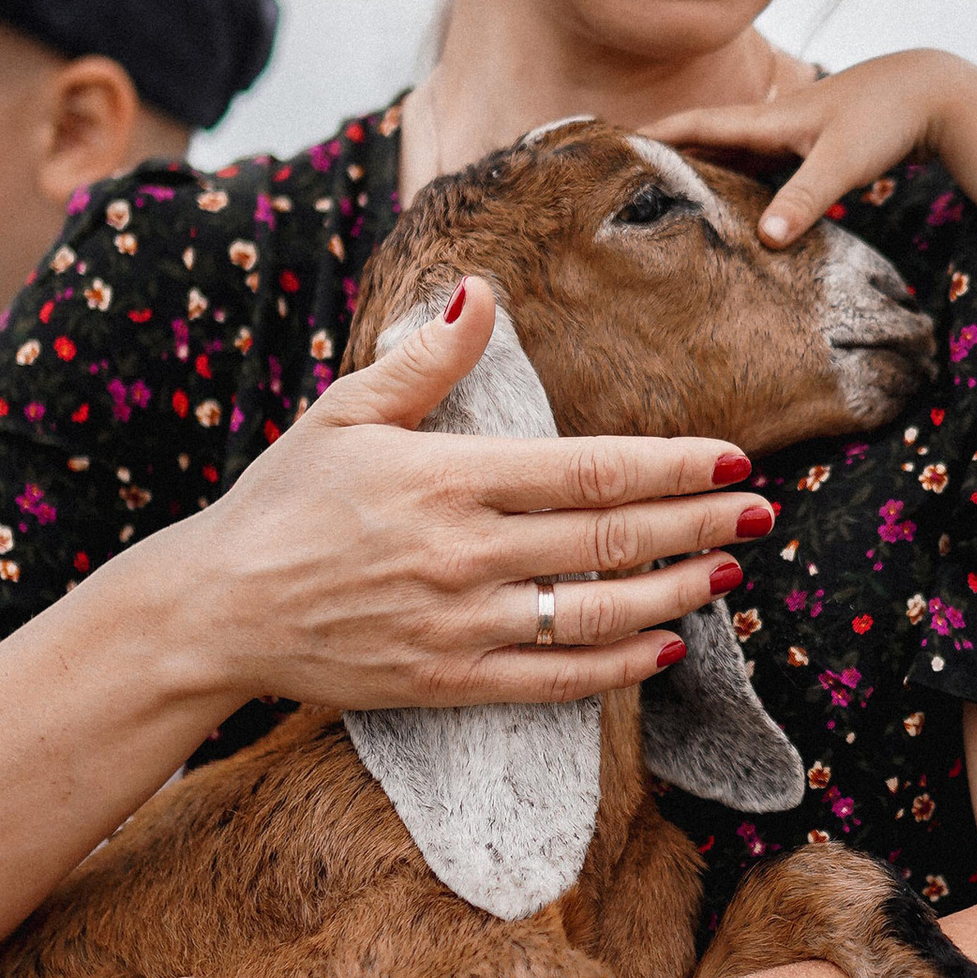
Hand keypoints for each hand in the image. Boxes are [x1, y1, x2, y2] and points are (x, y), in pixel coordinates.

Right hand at [153, 278, 774, 718]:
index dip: (673, 466)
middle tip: (761, 512)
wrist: (215, 611)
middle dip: (698, 525)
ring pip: (597, 612)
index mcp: (449, 478)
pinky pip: (555, 678)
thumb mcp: (345, 413)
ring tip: (728, 574)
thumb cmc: (281, 503)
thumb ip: (428, 361)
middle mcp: (465, 552)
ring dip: (675, 592)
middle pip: (611, 537)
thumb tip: (485, 296)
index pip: (591, 469)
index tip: (731, 458)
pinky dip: (617, 665)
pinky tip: (663, 645)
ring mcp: (460, 623)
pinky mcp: (448, 681)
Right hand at [652, 51, 976, 246]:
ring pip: (735, 153)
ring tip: (666, 193)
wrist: (932, 93)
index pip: (696, 125)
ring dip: (703, 168)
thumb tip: (765, 239)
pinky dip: (743, 180)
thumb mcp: (842, 162)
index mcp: (769, 120)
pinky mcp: (815, 146)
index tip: (609, 143)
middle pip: (707, 139)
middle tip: (623, 173)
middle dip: (667, 153)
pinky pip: (764, 165)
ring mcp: (794, 133)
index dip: (653, 134)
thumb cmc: (886, 120)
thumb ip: (804, 199)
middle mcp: (774, 122)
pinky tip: (737, 203)